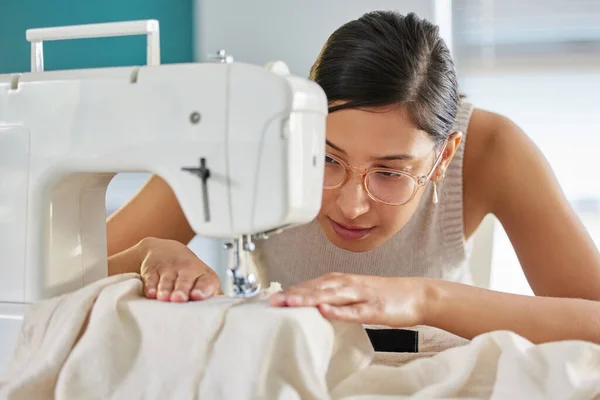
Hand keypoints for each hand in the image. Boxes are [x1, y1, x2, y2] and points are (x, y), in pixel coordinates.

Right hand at [136, 237, 221, 301]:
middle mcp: (187, 270)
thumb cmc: (188, 271)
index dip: (203, 289)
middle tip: (180, 299)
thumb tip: (224, 310)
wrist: (164, 250)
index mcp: (203, 275)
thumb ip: (212, 294)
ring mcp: (168, 269)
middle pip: (185, 280)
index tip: (198, 296)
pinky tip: (151, 293)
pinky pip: (151, 278)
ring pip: (167, 280)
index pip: (207, 281)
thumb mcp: (203, 279)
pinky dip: (150, 286)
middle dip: (182, 290)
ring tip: (164, 298)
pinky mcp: (151, 270)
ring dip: (165, 289)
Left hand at [269, 273, 427, 326]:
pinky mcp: (375, 309)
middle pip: (317, 289)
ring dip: (309, 298)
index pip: (313, 285)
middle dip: (294, 294)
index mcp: (344, 281)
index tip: (272, 297)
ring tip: (290, 303)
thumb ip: (336, 296)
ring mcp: (362, 296)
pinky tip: (325, 312)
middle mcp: (350, 285)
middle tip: (272, 301)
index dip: (293, 290)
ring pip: (331, 296)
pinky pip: (354, 311)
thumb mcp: (356, 293)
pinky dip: (339, 311)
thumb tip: (313, 302)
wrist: (418, 295)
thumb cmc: (386, 295)